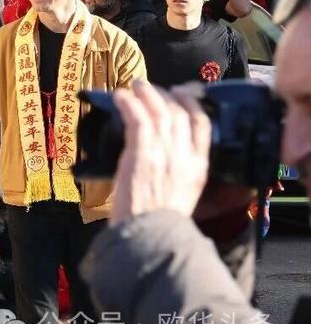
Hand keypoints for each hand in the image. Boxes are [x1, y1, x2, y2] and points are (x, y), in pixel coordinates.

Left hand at [110, 81, 210, 222]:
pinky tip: (121, 96)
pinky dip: (129, 103)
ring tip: (135, 85)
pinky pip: (138, 118)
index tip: (183, 92)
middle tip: (152, 88)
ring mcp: (164, 153)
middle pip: (180, 112)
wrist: (149, 238)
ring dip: (146, 93)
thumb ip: (180, 170)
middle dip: (167, 94)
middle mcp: (184, 156)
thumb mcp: (184, 193)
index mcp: (198, 166)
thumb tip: (167, 150)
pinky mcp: (142, 154)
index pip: (203, 124)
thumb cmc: (160, 220)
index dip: (193, 103)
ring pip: (159, 111)